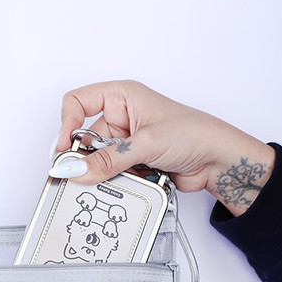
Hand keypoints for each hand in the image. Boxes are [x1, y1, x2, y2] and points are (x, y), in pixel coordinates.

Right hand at [51, 80, 274, 215]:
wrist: (218, 162)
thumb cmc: (194, 135)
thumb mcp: (146, 144)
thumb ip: (107, 160)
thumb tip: (74, 171)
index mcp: (121, 97)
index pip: (78, 102)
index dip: (66, 124)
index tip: (64, 149)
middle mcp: (119, 118)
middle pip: (82, 137)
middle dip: (81, 157)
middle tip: (78, 175)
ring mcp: (122, 143)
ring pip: (93, 161)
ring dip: (98, 173)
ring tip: (110, 180)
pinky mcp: (127, 164)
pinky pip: (106, 175)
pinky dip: (109, 183)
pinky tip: (122, 185)